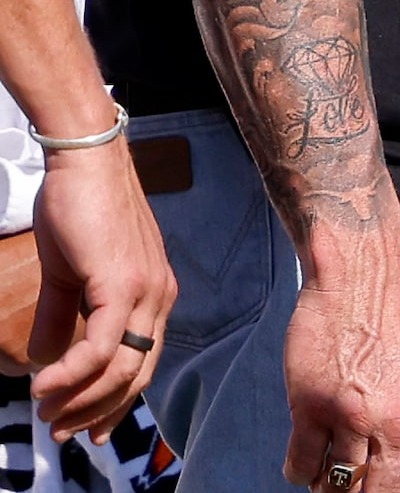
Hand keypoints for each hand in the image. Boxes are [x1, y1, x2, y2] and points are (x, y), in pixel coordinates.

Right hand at [26, 140, 175, 441]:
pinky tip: (43, 386)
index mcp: (153, 295)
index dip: (115, 402)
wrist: (86, 164)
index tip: (87, 428)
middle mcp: (159, 296)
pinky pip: (100, 347)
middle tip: (61, 432)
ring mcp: (146, 290)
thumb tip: (45, 358)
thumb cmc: (77, 211)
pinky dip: (72, 374)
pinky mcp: (123, 283)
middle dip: (97, 412)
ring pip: (121, 368)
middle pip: (136, 375)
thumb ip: (62, 317)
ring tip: (45, 413)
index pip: (142, 363)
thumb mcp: (68, 276)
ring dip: (80, 399)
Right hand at [281, 239, 399, 492]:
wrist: (362, 278)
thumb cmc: (398, 319)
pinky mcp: (312, 408)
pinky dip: (302, 472)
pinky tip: (305, 463)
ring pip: (338, 486)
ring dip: (331, 489)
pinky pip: (302, 465)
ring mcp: (352, 419)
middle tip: (352, 492)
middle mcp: (394, 424)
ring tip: (328, 481)